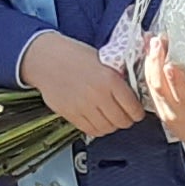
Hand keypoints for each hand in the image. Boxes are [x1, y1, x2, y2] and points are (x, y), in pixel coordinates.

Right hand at [20, 31, 145, 141]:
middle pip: (122, 121)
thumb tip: (133, 95)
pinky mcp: (71, 114)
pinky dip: (97, 128)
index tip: (137, 112)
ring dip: (112, 125)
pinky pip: (90, 130)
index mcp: (110, 79)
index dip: (137, 112)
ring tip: (110, 118)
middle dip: (126, 120)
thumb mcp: (103, 60)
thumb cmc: (74, 56)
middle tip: (125, 116)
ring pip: (107, 128)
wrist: (47, 59)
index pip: (133, 107)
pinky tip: (97, 120)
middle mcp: (98, 95)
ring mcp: (84, 107)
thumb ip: (118, 79)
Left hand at [146, 51, 184, 158]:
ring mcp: (166, 113)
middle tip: (158, 40)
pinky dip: (149, 72)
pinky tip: (150, 56)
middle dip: (156, 61)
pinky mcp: (161, 112)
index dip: (174, 78)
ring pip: (152, 87)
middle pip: (160, 87)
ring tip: (151, 42)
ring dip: (150, 63)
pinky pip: (151, 90)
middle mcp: (177, 113)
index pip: (182, 94)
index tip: (170, 61)